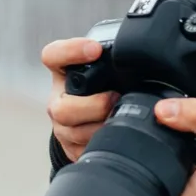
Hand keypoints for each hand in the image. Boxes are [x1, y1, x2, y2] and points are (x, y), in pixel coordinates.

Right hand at [42, 37, 118, 161]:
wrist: (97, 116)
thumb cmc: (106, 84)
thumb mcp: (105, 66)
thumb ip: (115, 56)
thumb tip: (143, 43)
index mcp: (63, 71)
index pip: (53, 55)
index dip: (71, 51)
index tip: (95, 49)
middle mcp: (58, 99)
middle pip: (61, 107)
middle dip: (92, 105)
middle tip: (115, 98)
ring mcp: (62, 126)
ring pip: (72, 133)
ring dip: (99, 128)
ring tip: (119, 120)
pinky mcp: (70, 147)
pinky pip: (82, 151)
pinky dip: (100, 145)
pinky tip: (116, 138)